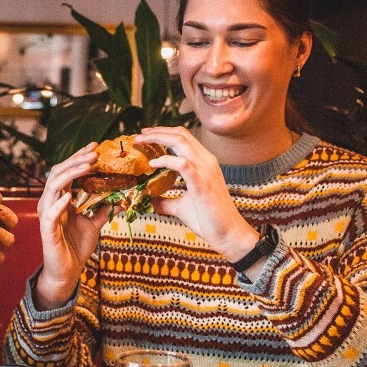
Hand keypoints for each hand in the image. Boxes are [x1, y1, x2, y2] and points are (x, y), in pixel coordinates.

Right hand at [34, 142, 110, 309]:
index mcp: (60, 199)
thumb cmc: (76, 247)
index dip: (79, 158)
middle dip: (76, 160)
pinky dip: (60, 203)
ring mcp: (48, 216)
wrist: (67, 271)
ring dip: (71, 174)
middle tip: (94, 152)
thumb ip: (103, 209)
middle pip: (58, 173)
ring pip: (53, 187)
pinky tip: (71, 196)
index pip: (67, 172)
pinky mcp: (47, 231)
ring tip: (87, 165)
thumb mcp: (94, 224)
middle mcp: (51, 203)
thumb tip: (120, 196)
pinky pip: (51, 214)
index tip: (96, 147)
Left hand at [136, 128, 258, 261]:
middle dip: (157, 132)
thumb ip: (165, 202)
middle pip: (180, 134)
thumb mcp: (181, 207)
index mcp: (204, 163)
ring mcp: (206, 171)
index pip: (184, 138)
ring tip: (141, 142)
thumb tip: (148, 201)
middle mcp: (207, 161)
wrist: (228, 234)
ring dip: (158, 139)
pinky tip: (153, 163)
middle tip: (138, 136)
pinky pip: (183, 164)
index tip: (145, 135)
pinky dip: (166, 160)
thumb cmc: (207, 220)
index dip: (163, 132)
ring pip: (181, 142)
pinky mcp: (202, 184)